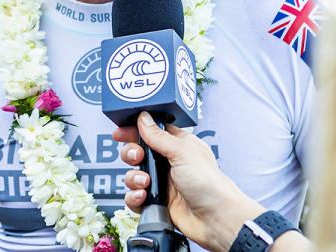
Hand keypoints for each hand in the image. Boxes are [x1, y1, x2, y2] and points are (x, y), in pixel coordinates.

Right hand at [112, 111, 264, 251]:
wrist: (215, 218)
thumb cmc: (209, 184)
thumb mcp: (182, 152)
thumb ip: (159, 136)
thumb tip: (143, 118)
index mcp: (178, 145)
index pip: (151, 132)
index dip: (134, 130)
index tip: (120, 132)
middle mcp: (168, 163)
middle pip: (138, 152)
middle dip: (131, 154)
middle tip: (137, 157)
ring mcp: (162, 183)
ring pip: (133, 175)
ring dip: (133, 177)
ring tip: (144, 181)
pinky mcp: (157, 203)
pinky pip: (135, 197)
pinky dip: (134, 197)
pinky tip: (143, 197)